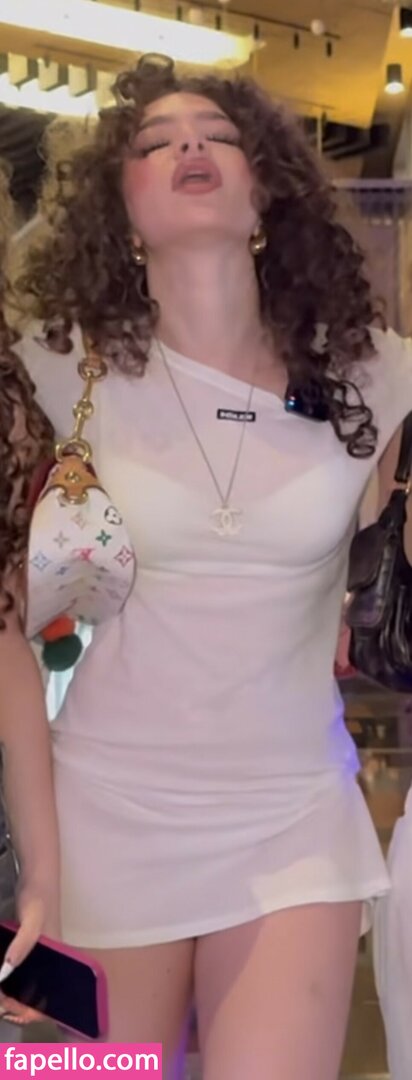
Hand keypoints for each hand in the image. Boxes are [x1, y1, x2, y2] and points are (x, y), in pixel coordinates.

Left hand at [0, 882, 59, 1024]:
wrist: (36, 877)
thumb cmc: (39, 898)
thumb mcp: (32, 920)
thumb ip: (22, 944)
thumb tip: (5, 972)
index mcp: (57, 962)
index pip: (49, 999)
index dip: (31, 1012)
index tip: (9, 1009)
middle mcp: (50, 964)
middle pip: (36, 997)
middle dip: (16, 1006)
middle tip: (0, 1002)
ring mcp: (38, 957)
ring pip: (26, 987)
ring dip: (10, 995)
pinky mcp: (26, 949)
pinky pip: (19, 973)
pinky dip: (8, 981)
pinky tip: (1, 979)